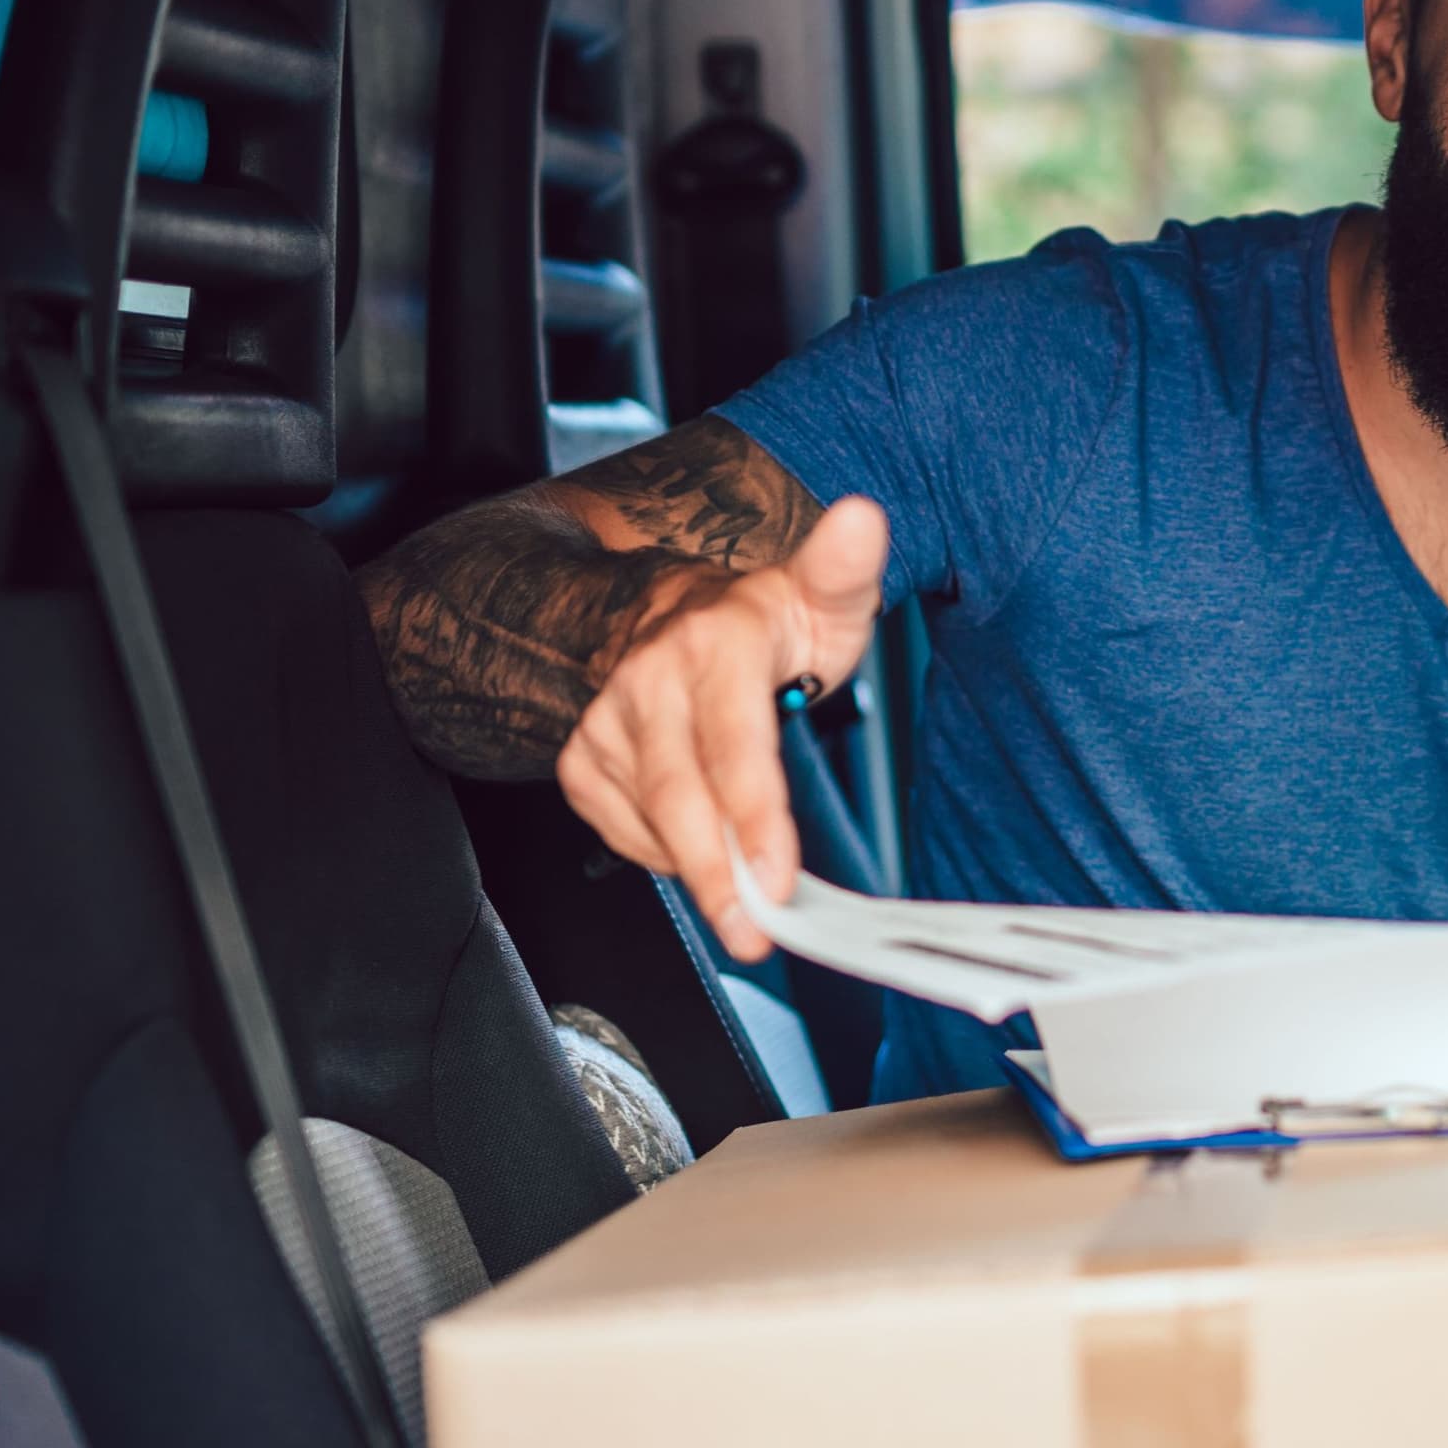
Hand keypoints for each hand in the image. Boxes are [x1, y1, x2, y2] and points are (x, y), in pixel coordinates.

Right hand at [555, 495, 889, 960]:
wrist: (679, 611)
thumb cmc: (767, 619)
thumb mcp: (824, 594)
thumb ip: (846, 568)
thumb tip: (864, 518)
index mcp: (717, 638)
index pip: (734, 742)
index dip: (755, 815)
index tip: (778, 877)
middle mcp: (650, 676)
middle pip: (681, 795)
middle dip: (719, 873)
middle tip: (756, 929)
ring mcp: (608, 717)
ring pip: (648, 819)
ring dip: (696, 872)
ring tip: (744, 911)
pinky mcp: (583, 755)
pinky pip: (618, 827)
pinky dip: (660, 854)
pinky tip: (698, 855)